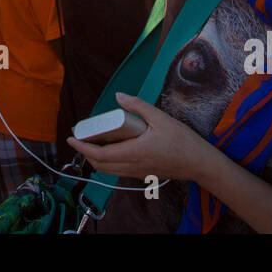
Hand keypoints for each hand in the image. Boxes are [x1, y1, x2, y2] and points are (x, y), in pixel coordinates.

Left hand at [67, 93, 213, 183]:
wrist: (200, 164)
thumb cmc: (183, 141)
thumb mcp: (161, 118)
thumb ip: (138, 106)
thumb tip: (119, 96)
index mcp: (135, 152)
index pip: (100, 154)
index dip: (82, 147)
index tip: (71, 138)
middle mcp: (133, 165)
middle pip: (100, 164)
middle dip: (84, 152)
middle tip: (78, 138)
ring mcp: (137, 172)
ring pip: (108, 170)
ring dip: (95, 158)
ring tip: (90, 143)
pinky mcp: (142, 174)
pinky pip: (118, 171)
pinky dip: (107, 162)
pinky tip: (110, 149)